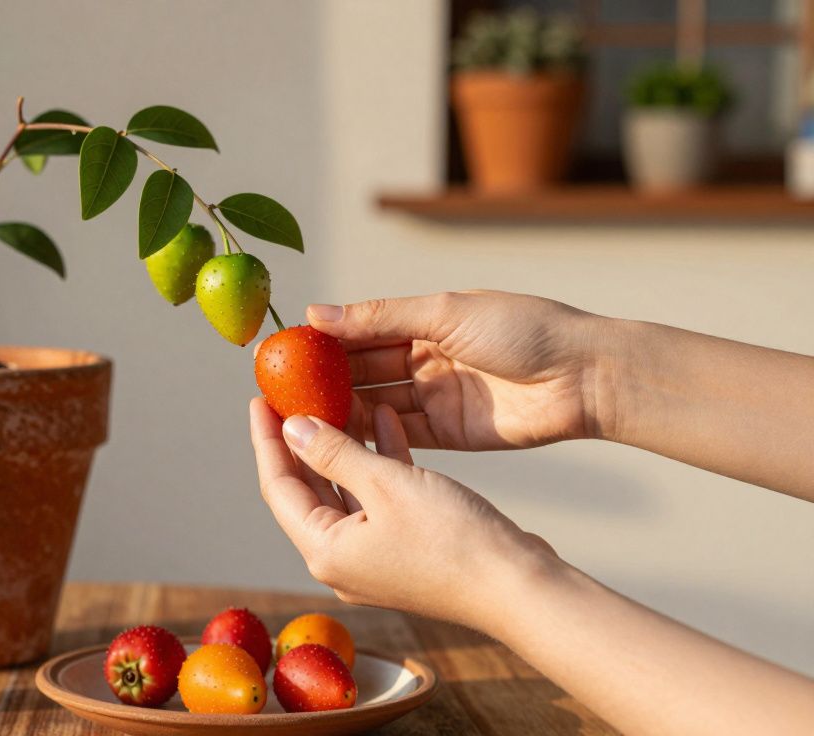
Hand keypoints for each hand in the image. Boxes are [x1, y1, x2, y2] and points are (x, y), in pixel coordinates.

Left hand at [248, 397, 556, 628]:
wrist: (518, 587)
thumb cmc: (455, 542)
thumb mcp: (387, 484)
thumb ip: (335, 453)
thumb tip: (292, 428)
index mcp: (323, 550)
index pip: (277, 486)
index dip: (266, 439)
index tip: (259, 398)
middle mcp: (340, 559)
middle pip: (306, 489)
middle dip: (299, 439)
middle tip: (291, 393)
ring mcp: (372, 557)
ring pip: (344, 489)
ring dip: (342, 444)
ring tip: (334, 395)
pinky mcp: (403, 549)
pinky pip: (377, 498)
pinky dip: (378, 461)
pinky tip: (385, 419)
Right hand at [307, 290, 611, 449]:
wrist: (584, 377)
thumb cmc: (525, 329)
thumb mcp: (446, 313)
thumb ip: (380, 317)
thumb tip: (317, 313)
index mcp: (425, 322)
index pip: (361, 331)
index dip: (324, 341)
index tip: (284, 351)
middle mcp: (426, 359)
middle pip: (363, 371)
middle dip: (324, 379)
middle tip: (281, 390)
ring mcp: (436, 397)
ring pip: (376, 404)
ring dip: (341, 410)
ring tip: (298, 417)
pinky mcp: (449, 433)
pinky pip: (400, 434)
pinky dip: (370, 435)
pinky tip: (336, 436)